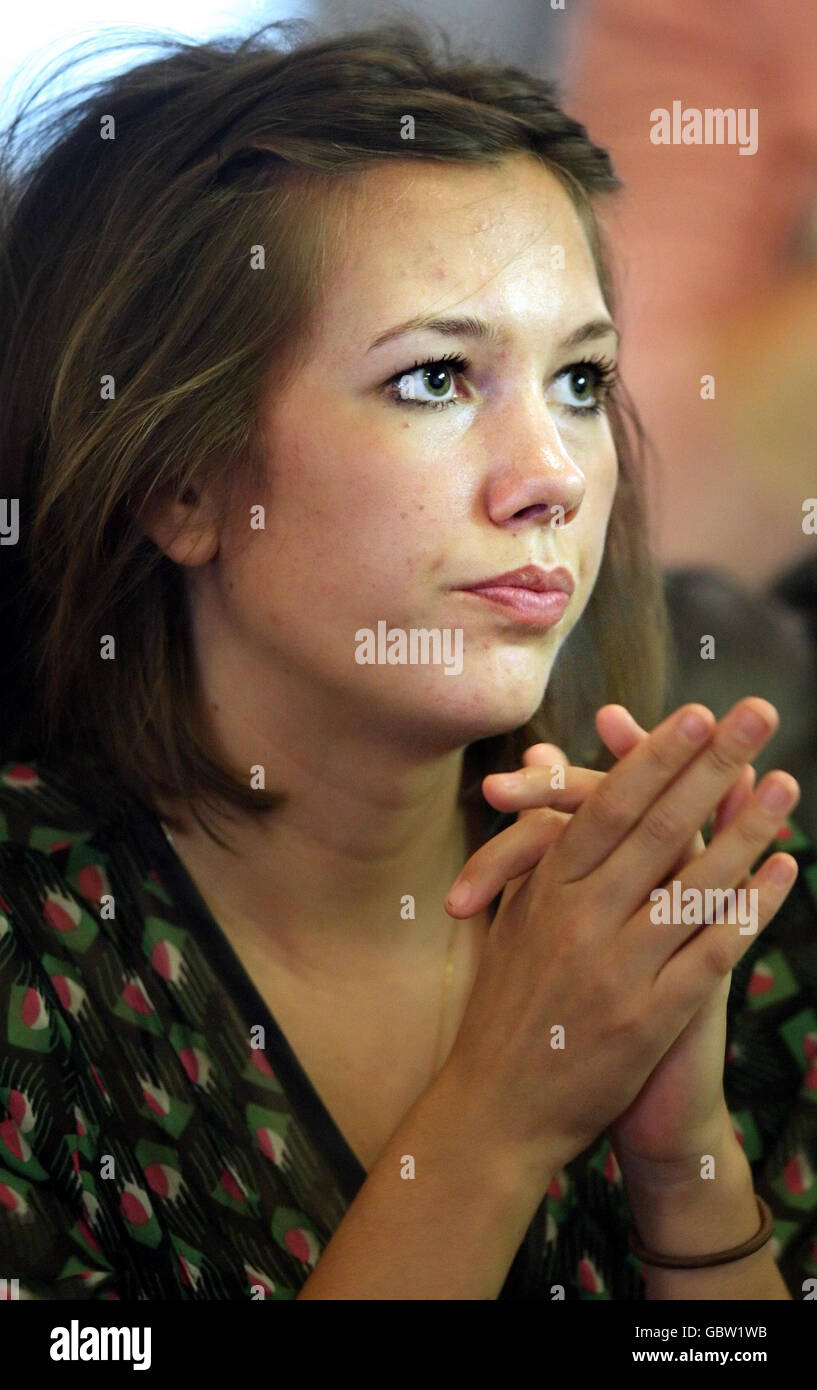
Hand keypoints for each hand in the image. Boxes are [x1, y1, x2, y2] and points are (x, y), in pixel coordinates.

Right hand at [445, 700, 796, 1179]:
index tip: (697, 713)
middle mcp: (578, 922)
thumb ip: (537, 839)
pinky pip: (711, 953)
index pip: (607, 807)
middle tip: (754, 715)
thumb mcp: (510, 915)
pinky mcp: (648, 1019)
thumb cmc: (504, 1006)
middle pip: (657, 829)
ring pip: (693, 885)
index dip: (656, 757)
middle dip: (710, 766)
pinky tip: (780, 871)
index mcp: (543, 892)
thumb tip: (545, 762)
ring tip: (785, 783)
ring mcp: (616, 971)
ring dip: (747, 829)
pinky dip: (750, 909)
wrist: (496, 1110)